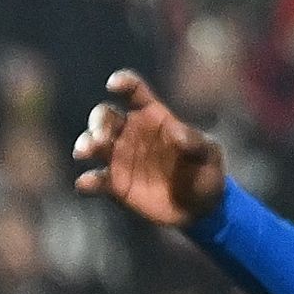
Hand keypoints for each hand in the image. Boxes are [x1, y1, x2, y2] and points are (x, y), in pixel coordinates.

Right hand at [70, 68, 230, 227]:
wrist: (200, 210)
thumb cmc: (205, 172)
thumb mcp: (208, 154)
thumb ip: (194, 141)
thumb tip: (176, 131)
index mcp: (153, 116)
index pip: (134, 92)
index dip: (123, 82)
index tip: (114, 85)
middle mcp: (131, 133)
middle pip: (105, 116)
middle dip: (98, 122)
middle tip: (101, 136)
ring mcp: (120, 158)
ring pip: (94, 144)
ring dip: (87, 144)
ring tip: (86, 152)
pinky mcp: (115, 184)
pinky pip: (97, 180)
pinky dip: (89, 181)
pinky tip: (87, 183)